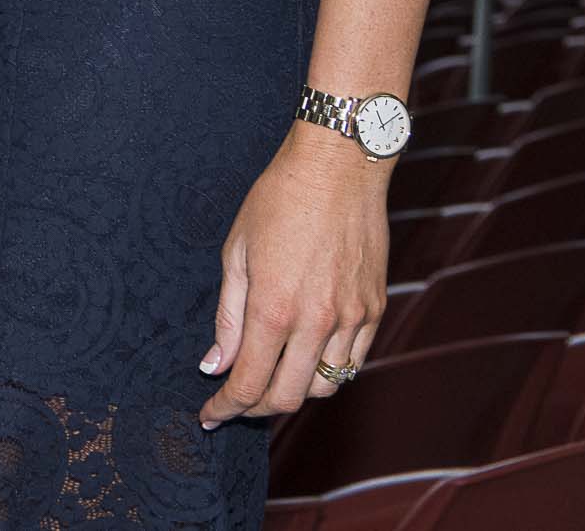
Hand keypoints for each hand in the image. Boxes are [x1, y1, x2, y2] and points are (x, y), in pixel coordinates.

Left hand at [197, 124, 386, 428]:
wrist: (338, 169)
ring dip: (294, 392)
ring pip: (325, 387)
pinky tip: (306, 358)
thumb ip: (228, 316)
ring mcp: (352, 318)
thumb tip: (215, 364)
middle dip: (255, 408)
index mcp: (274, 308)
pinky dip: (327, 371)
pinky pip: (352, 362)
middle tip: (235, 402)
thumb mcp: (236, 252)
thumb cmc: (278, 200)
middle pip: (288, 396)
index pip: (248, 383)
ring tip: (270, 377)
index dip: (225, 408)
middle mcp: (317, 322)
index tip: (209, 415)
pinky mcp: (374, 309)